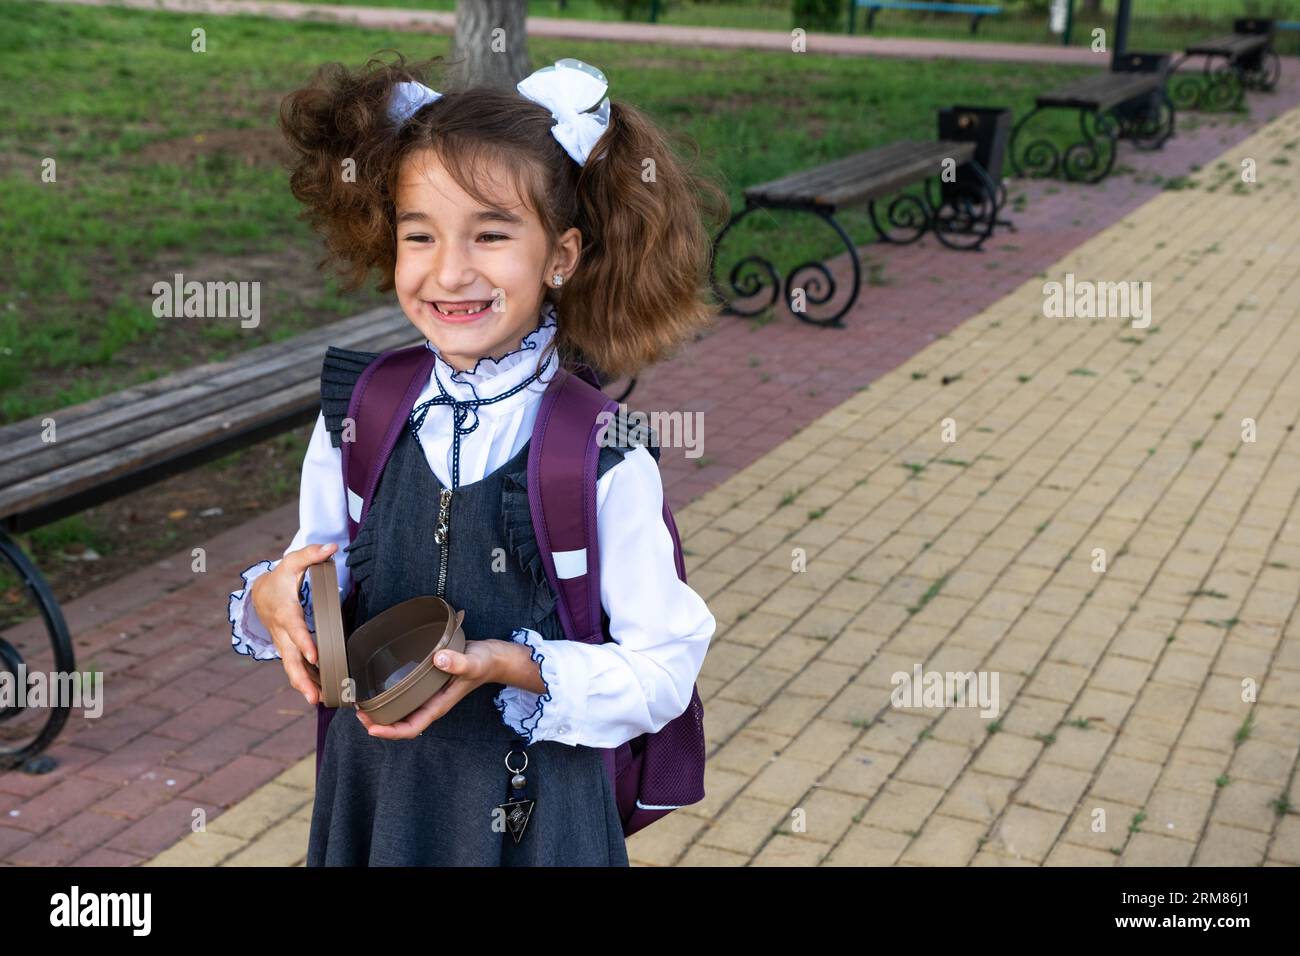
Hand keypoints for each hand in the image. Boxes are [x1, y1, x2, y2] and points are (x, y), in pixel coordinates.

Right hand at [250, 542, 338, 705]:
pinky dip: (305, 682)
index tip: (315, 656)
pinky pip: (295, 668)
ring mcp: (284, 645)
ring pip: (291, 669)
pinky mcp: (288, 650)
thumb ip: (311, 554)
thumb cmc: (280, 578)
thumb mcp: (292, 562)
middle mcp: (283, 634)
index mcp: (286, 612)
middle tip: (313, 696)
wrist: (260, 593)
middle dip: (301, 679)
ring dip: (303, 686)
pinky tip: (320, 694)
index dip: (304, 643)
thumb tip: (332, 548)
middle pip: (290, 660)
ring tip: (319, 701)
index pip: (296, 630)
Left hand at [355, 639, 505, 739]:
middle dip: (377, 722)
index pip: (411, 728)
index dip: (390, 732)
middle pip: (400, 724)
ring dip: (380, 711)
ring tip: (362, 702)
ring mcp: (428, 696)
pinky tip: (379, 686)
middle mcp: (430, 704)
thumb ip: (458, 663)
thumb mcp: (473, 662)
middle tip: (358, 710)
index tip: (371, 727)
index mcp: (438, 706)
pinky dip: (389, 697)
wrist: (493, 657)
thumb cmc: (484, 662)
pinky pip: (404, 697)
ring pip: (400, 712)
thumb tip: (438, 659)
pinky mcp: (426, 685)